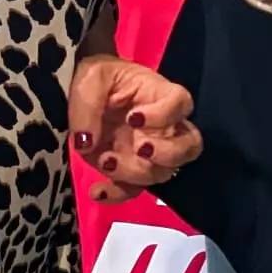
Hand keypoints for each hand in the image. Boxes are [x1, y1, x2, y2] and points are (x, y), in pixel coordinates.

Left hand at [68, 53, 201, 200]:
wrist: (82, 92)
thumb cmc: (96, 78)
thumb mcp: (89, 79)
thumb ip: (88, 107)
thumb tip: (86, 142)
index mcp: (160, 95)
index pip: (180, 104)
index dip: (165, 115)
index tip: (134, 118)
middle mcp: (164, 126)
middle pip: (189, 146)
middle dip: (168, 154)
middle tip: (140, 148)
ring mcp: (150, 151)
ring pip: (162, 172)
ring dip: (135, 173)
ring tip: (104, 161)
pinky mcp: (130, 169)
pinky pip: (133, 189)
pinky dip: (116, 194)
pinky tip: (96, 191)